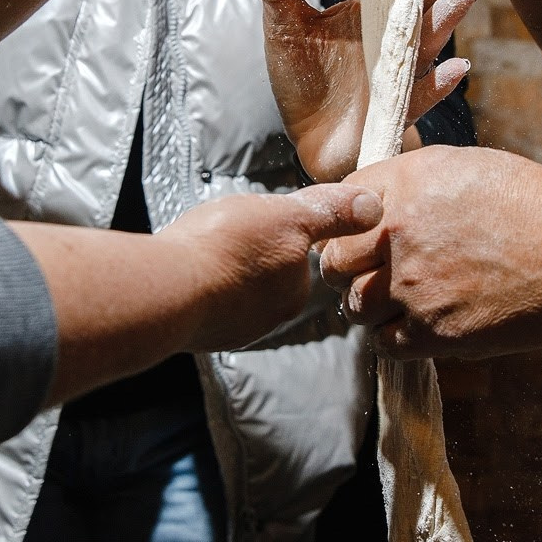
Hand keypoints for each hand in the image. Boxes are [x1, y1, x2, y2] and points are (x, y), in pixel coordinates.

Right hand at [158, 185, 383, 353]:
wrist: (167, 289)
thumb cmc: (226, 247)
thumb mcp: (287, 215)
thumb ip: (330, 212)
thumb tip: (374, 207)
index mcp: (294, 291)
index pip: (298, 260)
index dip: (280, 233)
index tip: (259, 220)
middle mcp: (269, 318)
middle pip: (266, 276)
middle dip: (251, 255)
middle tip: (227, 231)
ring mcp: (232, 329)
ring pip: (235, 291)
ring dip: (223, 272)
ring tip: (203, 250)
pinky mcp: (199, 334)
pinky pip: (206, 304)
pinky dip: (199, 287)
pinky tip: (186, 270)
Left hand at [253, 0, 485, 181]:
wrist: (310, 134)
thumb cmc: (304, 78)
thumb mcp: (284, 30)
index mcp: (374, 9)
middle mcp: (394, 36)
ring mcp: (399, 72)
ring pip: (430, 40)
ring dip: (449, 16)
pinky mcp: (395, 108)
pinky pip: (421, 95)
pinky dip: (438, 84)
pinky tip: (457, 68)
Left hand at [318, 146, 541, 359]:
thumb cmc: (536, 205)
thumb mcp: (467, 168)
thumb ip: (411, 181)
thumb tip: (374, 200)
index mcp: (404, 184)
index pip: (338, 202)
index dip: (346, 220)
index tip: (360, 232)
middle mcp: (398, 233)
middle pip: (333, 261)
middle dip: (347, 268)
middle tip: (370, 272)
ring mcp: (412, 286)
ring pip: (354, 308)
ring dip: (371, 307)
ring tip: (402, 300)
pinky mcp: (433, 332)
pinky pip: (385, 345)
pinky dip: (396, 339)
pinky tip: (420, 324)